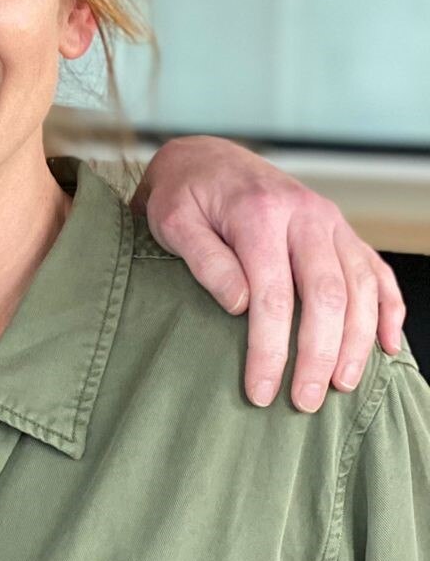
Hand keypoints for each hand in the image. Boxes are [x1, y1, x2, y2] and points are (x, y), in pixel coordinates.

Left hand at [137, 136, 404, 411]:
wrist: (206, 158)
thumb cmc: (184, 196)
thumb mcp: (173, 222)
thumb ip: (205, 261)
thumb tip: (239, 306)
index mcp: (262, 214)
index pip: (273, 296)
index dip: (270, 350)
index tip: (261, 392)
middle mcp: (307, 215)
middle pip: (328, 295)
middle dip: (319, 355)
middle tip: (306, 402)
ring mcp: (331, 222)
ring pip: (361, 287)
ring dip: (356, 341)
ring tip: (341, 386)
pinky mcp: (341, 231)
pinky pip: (376, 271)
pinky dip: (388, 309)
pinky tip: (386, 345)